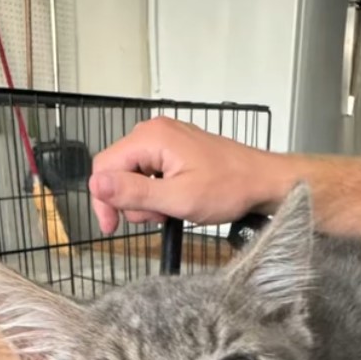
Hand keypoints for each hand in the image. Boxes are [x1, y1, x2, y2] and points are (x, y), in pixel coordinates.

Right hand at [88, 116, 280, 233]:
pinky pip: (151, 173)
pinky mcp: (174, 150)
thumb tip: (96, 185)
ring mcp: (165, 139)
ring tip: (174, 208)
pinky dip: (159, 192)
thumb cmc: (231, 188)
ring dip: (148, 200)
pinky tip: (177, 200)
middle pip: (117, 171)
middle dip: (132, 201)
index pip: (104, 167)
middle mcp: (154, 132)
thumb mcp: (178, 198)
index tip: (112, 227)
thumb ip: (134, 192)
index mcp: (151, 138)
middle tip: (159, 216)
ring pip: (134, 175)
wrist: (264, 182)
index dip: (104, 200)